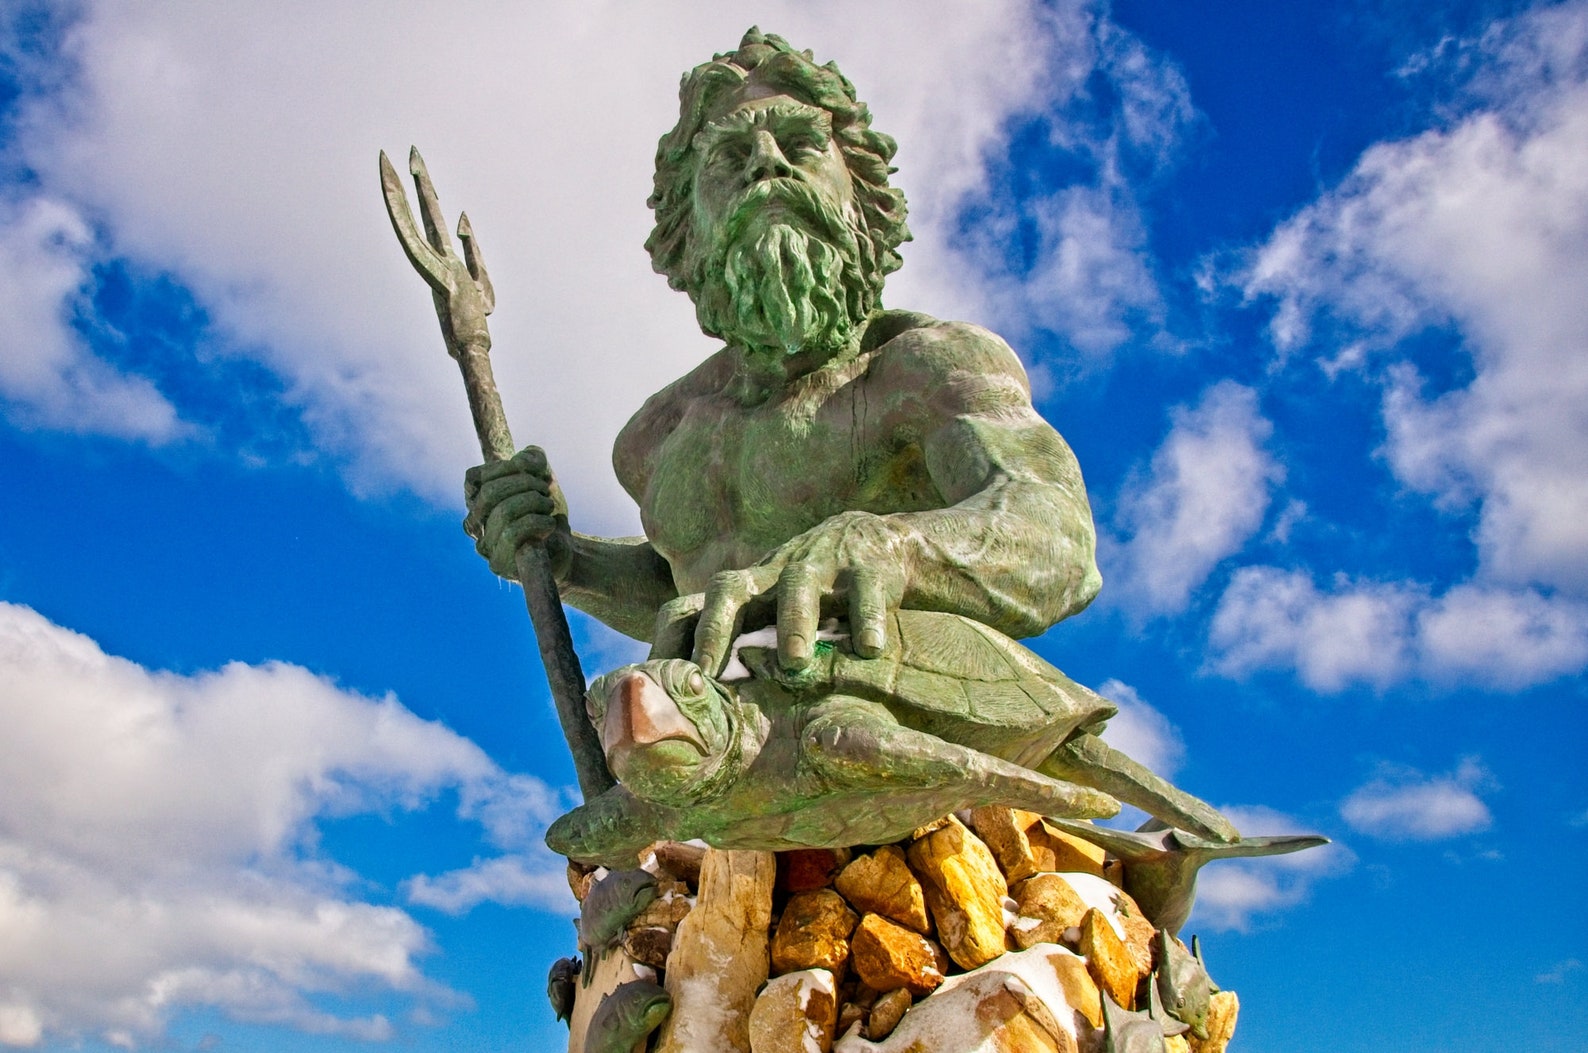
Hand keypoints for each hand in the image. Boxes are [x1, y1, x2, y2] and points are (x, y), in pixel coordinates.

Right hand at [463, 446, 571, 579]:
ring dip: (534, 502)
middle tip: (545, 489)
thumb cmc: (546, 513)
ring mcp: (486, 546)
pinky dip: (538, 522)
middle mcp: (475, 524)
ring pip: (503, 512)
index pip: (474, 478)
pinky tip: (549, 524)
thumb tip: (524, 460)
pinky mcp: (500, 563)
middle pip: (489, 493)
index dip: (505, 467)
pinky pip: (513, 533)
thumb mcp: (542, 478)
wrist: (566, 549)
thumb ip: (532, 459)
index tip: (534, 469)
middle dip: (524, 484)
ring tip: (548, 506)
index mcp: (478, 502)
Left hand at [683, 511, 907, 676]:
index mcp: (744, 593)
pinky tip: (869, 648)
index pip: (690, 608)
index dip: (672, 642)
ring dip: (793, 621)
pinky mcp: (867, 569)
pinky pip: (864, 590)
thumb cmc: (813, 593)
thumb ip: (739, 649)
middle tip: (708, 671)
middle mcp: (773, 576)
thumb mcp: (770, 612)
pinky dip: (866, 617)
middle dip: (715, 629)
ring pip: (797, 585)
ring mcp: (820, 568)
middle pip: (729, 590)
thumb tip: (697, 707)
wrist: (880, 544)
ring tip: (795, 662)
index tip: (665, 683)